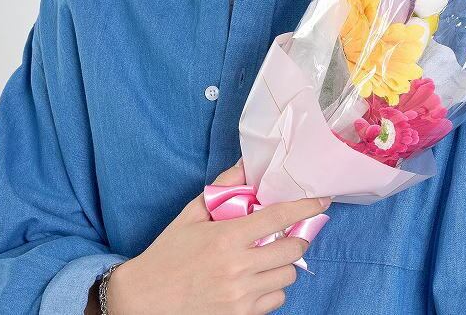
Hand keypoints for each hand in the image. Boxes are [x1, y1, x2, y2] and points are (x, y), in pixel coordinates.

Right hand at [105, 158, 330, 313]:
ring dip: (283, 264)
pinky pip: (276, 300)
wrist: (144, 300)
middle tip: (286, 232)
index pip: (278, 217)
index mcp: (227, 237)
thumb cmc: (168, 253)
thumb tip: (246, 165)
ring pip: (287, 276)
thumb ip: (223, 188)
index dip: (305, 207)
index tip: (322, 200)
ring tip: (265, 258)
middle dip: (295, 237)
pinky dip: (272, 288)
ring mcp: (242, 296)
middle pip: (292, 249)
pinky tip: (256, 280)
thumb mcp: (191, 215)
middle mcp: (239, 267)